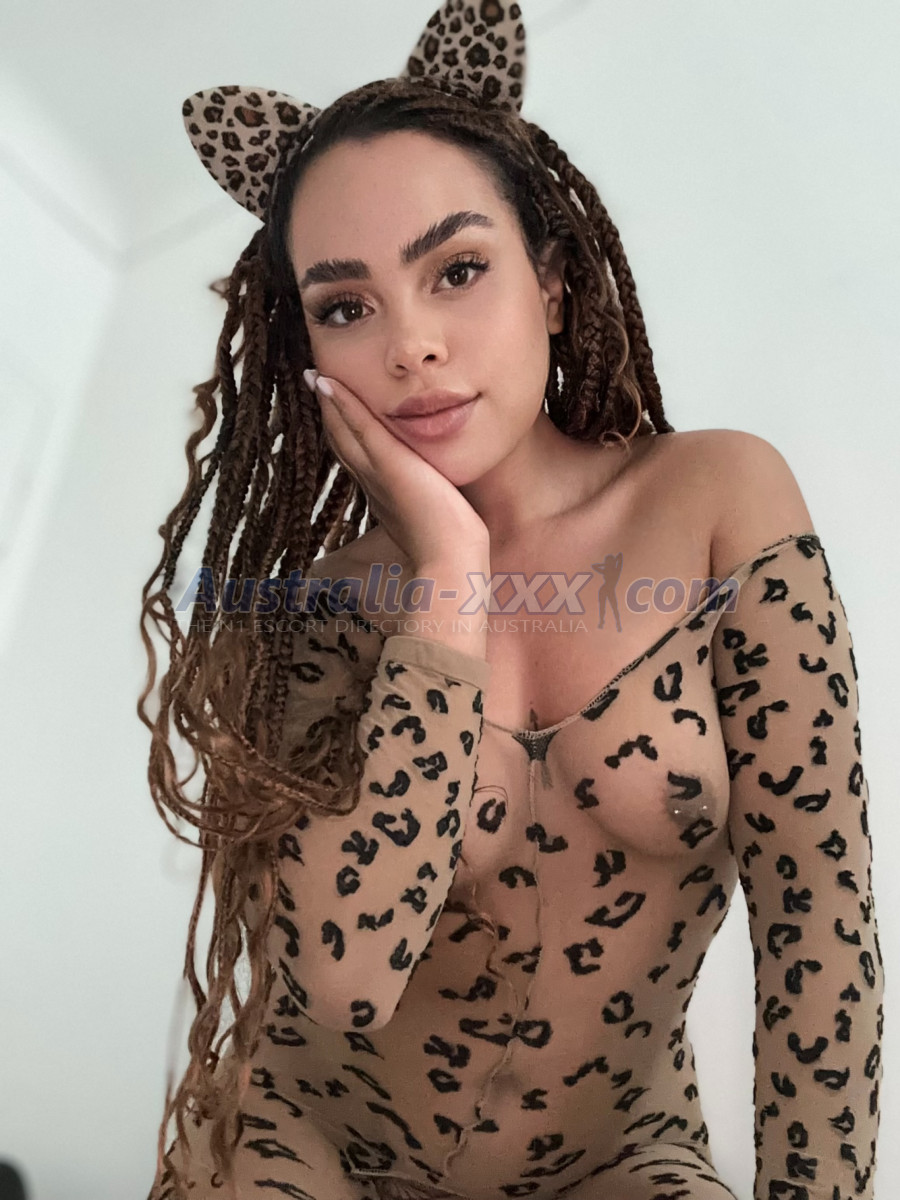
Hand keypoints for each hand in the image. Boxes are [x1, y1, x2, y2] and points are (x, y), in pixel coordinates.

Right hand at [304, 370, 489, 570]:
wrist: (450, 560)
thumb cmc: (450, 546)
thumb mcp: (437, 514)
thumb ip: (431, 500)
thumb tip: (438, 494)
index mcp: (383, 496)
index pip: (357, 458)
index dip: (343, 434)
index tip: (335, 413)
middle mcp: (372, 483)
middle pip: (343, 442)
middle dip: (329, 413)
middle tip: (314, 382)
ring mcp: (377, 473)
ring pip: (344, 432)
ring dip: (328, 402)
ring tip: (314, 375)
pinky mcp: (389, 464)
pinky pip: (361, 427)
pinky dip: (342, 404)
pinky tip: (327, 382)